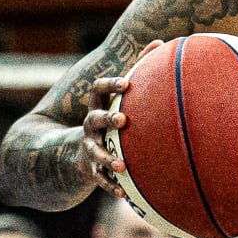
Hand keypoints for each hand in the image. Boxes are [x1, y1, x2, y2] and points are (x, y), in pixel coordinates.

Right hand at [78, 64, 140, 198]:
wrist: (74, 152)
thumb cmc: (110, 117)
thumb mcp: (119, 96)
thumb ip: (139, 68)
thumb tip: (163, 42)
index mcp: (98, 104)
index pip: (99, 89)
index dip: (111, 85)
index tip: (127, 83)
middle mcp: (90, 125)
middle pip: (94, 118)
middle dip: (107, 119)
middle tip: (123, 120)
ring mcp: (89, 147)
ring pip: (95, 152)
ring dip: (107, 159)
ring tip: (121, 166)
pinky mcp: (90, 169)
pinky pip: (99, 180)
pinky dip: (111, 187)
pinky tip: (124, 196)